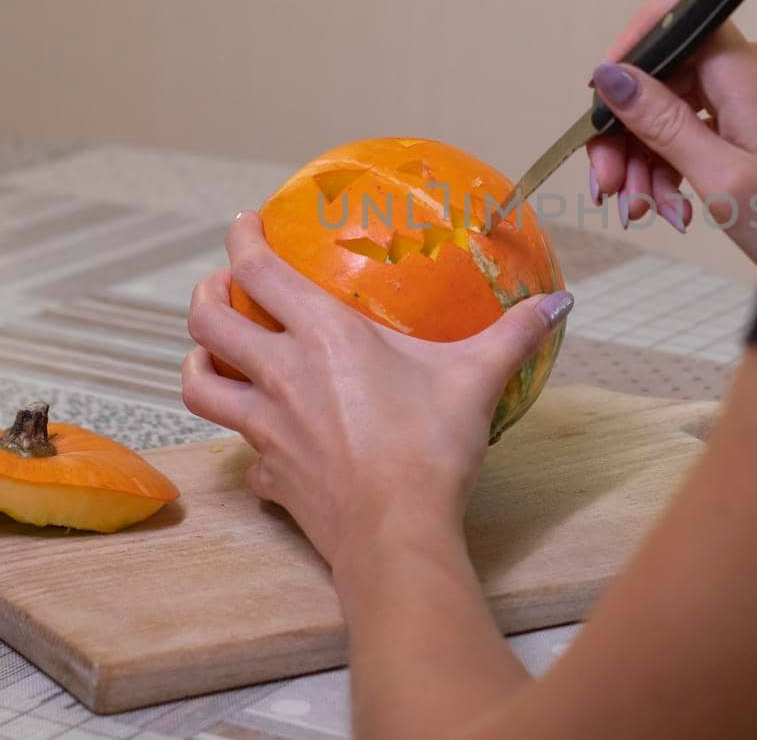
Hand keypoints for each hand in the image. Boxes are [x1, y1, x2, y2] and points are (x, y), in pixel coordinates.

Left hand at [180, 213, 573, 563]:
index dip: (241, 237)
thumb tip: (558, 303)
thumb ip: (514, 334)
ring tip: (211, 355)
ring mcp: (266, 428)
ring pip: (199, 386)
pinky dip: (248, 447)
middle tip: (223, 287)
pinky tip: (270, 448)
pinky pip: (244, 457)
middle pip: (207, 322)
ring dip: (198, 363)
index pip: (257, 269)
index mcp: (323, 335)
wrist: (398, 533)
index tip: (246, 223)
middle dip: (205, 295)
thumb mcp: (476, 379)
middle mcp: (281, 374)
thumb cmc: (431, 446)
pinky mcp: (269, 476)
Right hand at [588, 0, 756, 270]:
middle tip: (609, 186)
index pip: (673, 18)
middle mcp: (750, 69)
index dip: (629, 52)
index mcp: (745, 69)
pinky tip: (670, 207)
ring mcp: (755, 94)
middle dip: (627, 129)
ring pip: (674, 106)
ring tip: (642, 211)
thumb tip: (609, 74)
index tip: (601, 103)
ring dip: (646, 157)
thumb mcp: (717, 176)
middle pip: (664, 74)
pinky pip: (698, 126)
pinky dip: (674, 164)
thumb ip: (659, 121)